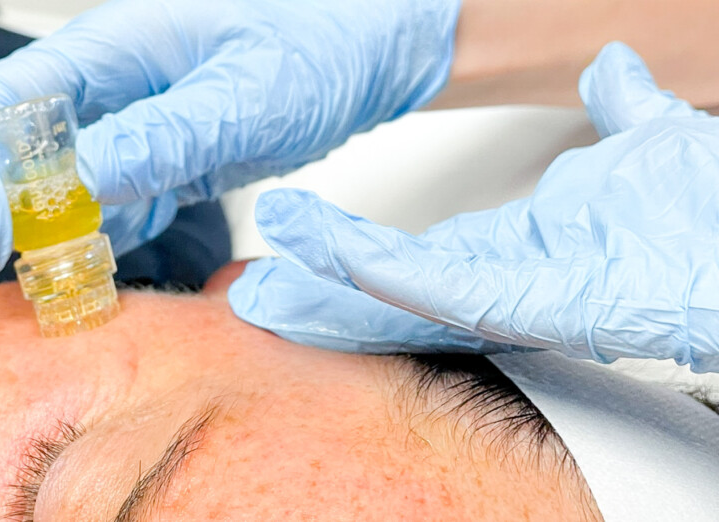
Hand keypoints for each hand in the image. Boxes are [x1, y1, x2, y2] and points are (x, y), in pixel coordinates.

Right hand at [0, 0, 459, 269]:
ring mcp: (127, 125)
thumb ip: (163, 137)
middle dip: (4, 216)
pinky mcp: (154, 158)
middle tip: (42, 271)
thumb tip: (77, 179)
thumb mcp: (247, 96)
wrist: (367, 48)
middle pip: (3, 151)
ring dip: (52, 241)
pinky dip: (98, 244)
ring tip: (85, 280)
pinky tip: (118, 263)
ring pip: (49, 189)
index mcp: (108, 49)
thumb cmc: (319, 41)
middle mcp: (104, 87)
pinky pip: (101, 207)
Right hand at [229, 42, 718, 371]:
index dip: (350, 251)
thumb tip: (609, 65)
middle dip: (318, 297)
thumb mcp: (651, 142)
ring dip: (326, 292)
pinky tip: (328, 247)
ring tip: (267, 283)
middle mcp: (502, 283)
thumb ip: (621, 107)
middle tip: (257, 295)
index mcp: (517, 252)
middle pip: (389, 297)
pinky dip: (376, 269)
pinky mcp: (524, 301)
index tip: (298, 232)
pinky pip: (439, 288)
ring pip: (397, 299)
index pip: (413, 260)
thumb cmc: (706, 213)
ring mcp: (509, 295)